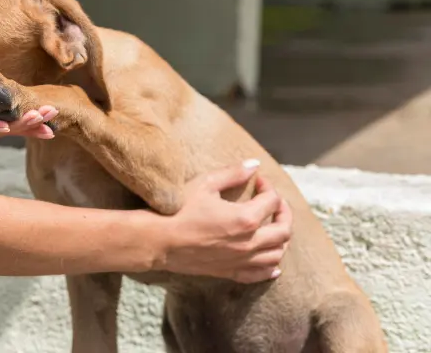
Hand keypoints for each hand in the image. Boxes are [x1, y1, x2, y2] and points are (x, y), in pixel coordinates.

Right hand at [155, 160, 292, 283]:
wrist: (158, 241)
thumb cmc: (178, 210)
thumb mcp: (204, 184)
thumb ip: (233, 173)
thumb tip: (254, 165)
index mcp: (246, 218)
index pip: (271, 201)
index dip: (268, 187)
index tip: (257, 180)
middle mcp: (249, 243)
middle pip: (283, 230)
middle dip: (283, 213)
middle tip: (274, 202)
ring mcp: (241, 260)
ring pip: (277, 254)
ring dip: (280, 239)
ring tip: (272, 228)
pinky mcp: (230, 272)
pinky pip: (260, 275)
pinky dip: (271, 268)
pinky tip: (272, 262)